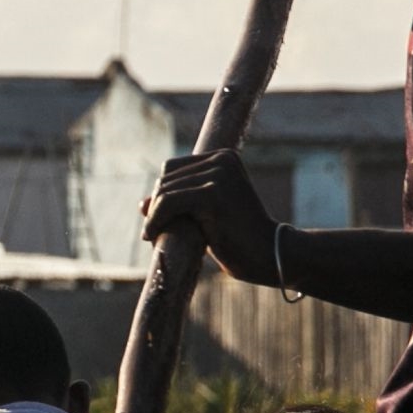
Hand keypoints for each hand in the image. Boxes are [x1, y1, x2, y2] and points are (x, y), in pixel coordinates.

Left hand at [144, 150, 282, 285]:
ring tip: (154, 237)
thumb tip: (142, 204)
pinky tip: (152, 237)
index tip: (158, 221)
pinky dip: (155, 221)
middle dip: (156, 206)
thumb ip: (178, 204)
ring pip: (164, 191)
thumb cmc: (238, 240)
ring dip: (153, 216)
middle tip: (154, 232)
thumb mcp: (204, 216)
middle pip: (166, 177)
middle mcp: (222, 159)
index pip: (173, 168)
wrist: (270, 256)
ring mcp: (219, 174)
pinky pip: (168, 203)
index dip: (161, 195)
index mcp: (224, 157)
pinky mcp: (213, 194)